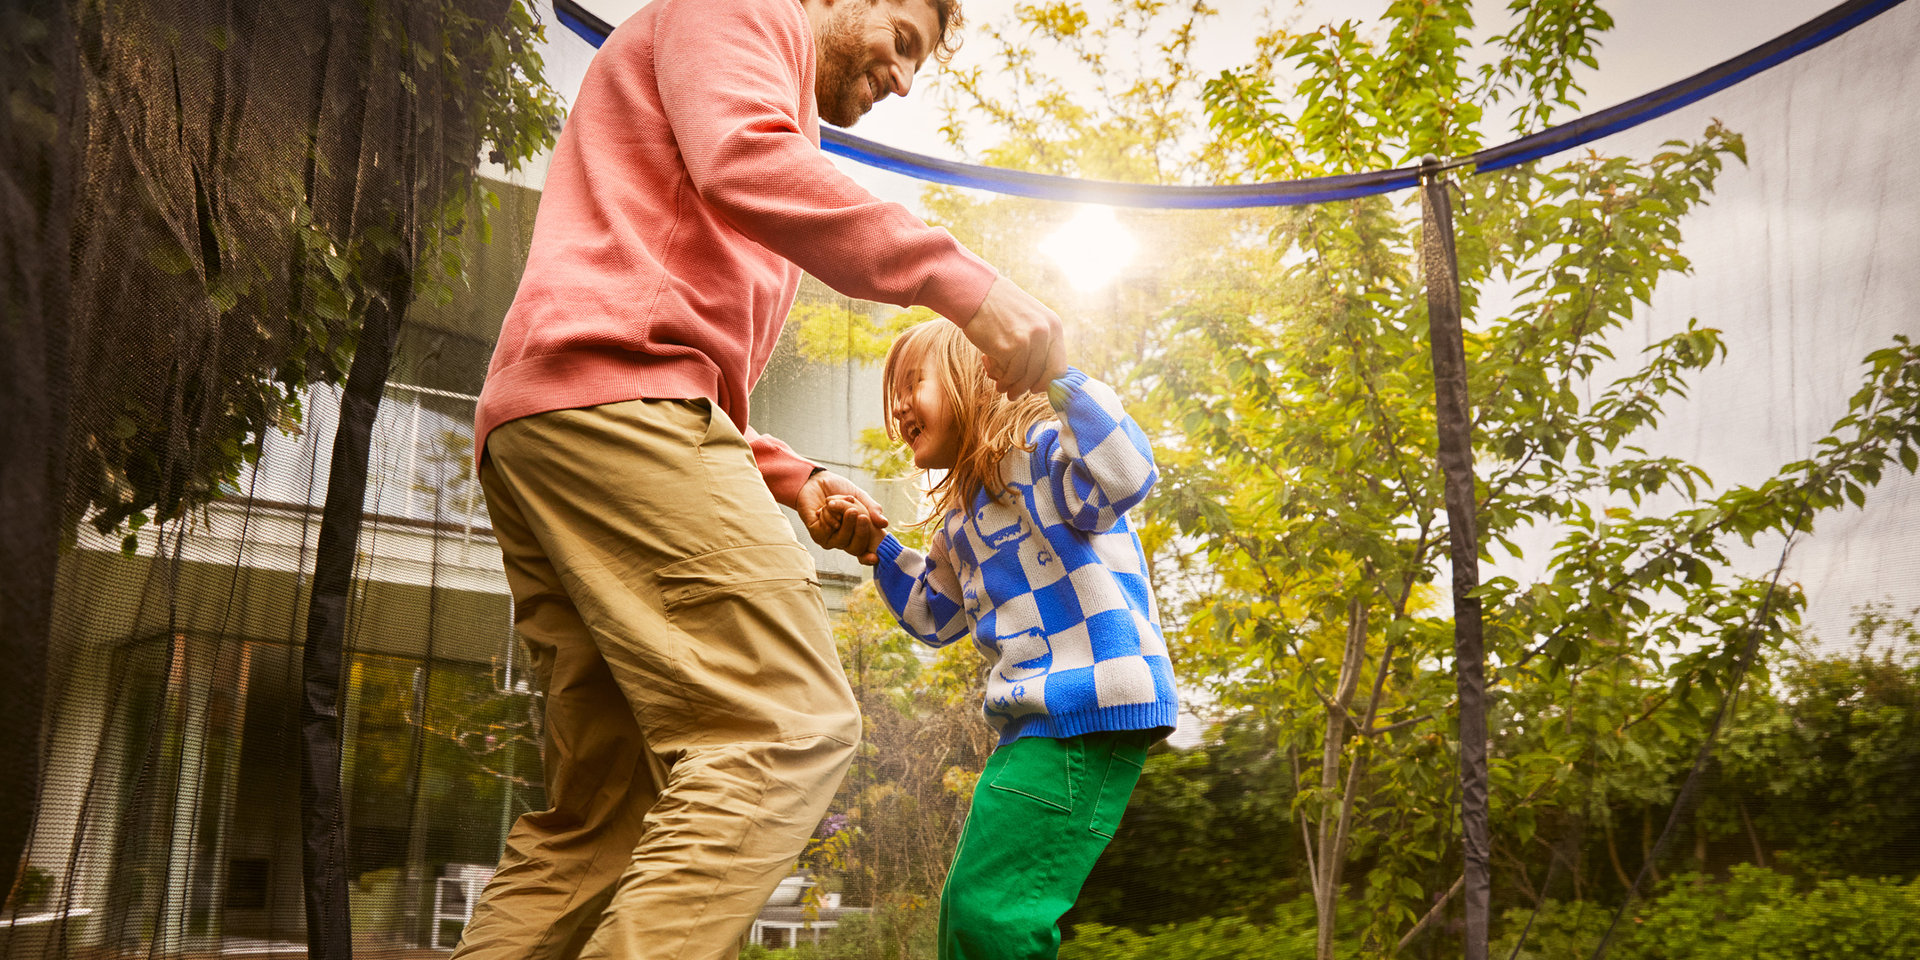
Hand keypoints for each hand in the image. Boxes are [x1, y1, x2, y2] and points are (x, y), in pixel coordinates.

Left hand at [797, 471, 888, 564]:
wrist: (817, 480)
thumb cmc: (838, 489)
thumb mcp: (860, 496)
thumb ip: (872, 509)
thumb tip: (884, 524)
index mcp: (857, 533)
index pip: (865, 552)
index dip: (869, 557)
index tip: (875, 558)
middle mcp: (845, 540)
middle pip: (857, 548)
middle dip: (861, 531)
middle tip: (862, 516)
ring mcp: (830, 540)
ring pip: (843, 539)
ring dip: (842, 516)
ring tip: (836, 503)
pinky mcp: (817, 535)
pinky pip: (827, 529)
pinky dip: (828, 514)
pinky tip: (824, 507)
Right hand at [961, 276, 1067, 397]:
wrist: (975, 293)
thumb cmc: (999, 309)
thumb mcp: (1030, 320)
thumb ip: (1039, 345)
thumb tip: (1040, 381)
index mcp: (1054, 326)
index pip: (1059, 368)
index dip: (1046, 383)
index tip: (1034, 388)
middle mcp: (1045, 333)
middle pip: (1042, 377)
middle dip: (1026, 389)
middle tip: (1013, 394)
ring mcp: (1028, 341)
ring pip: (1023, 379)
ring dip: (1009, 386)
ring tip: (999, 385)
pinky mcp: (1009, 348)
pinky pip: (1007, 375)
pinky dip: (998, 376)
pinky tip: (988, 367)